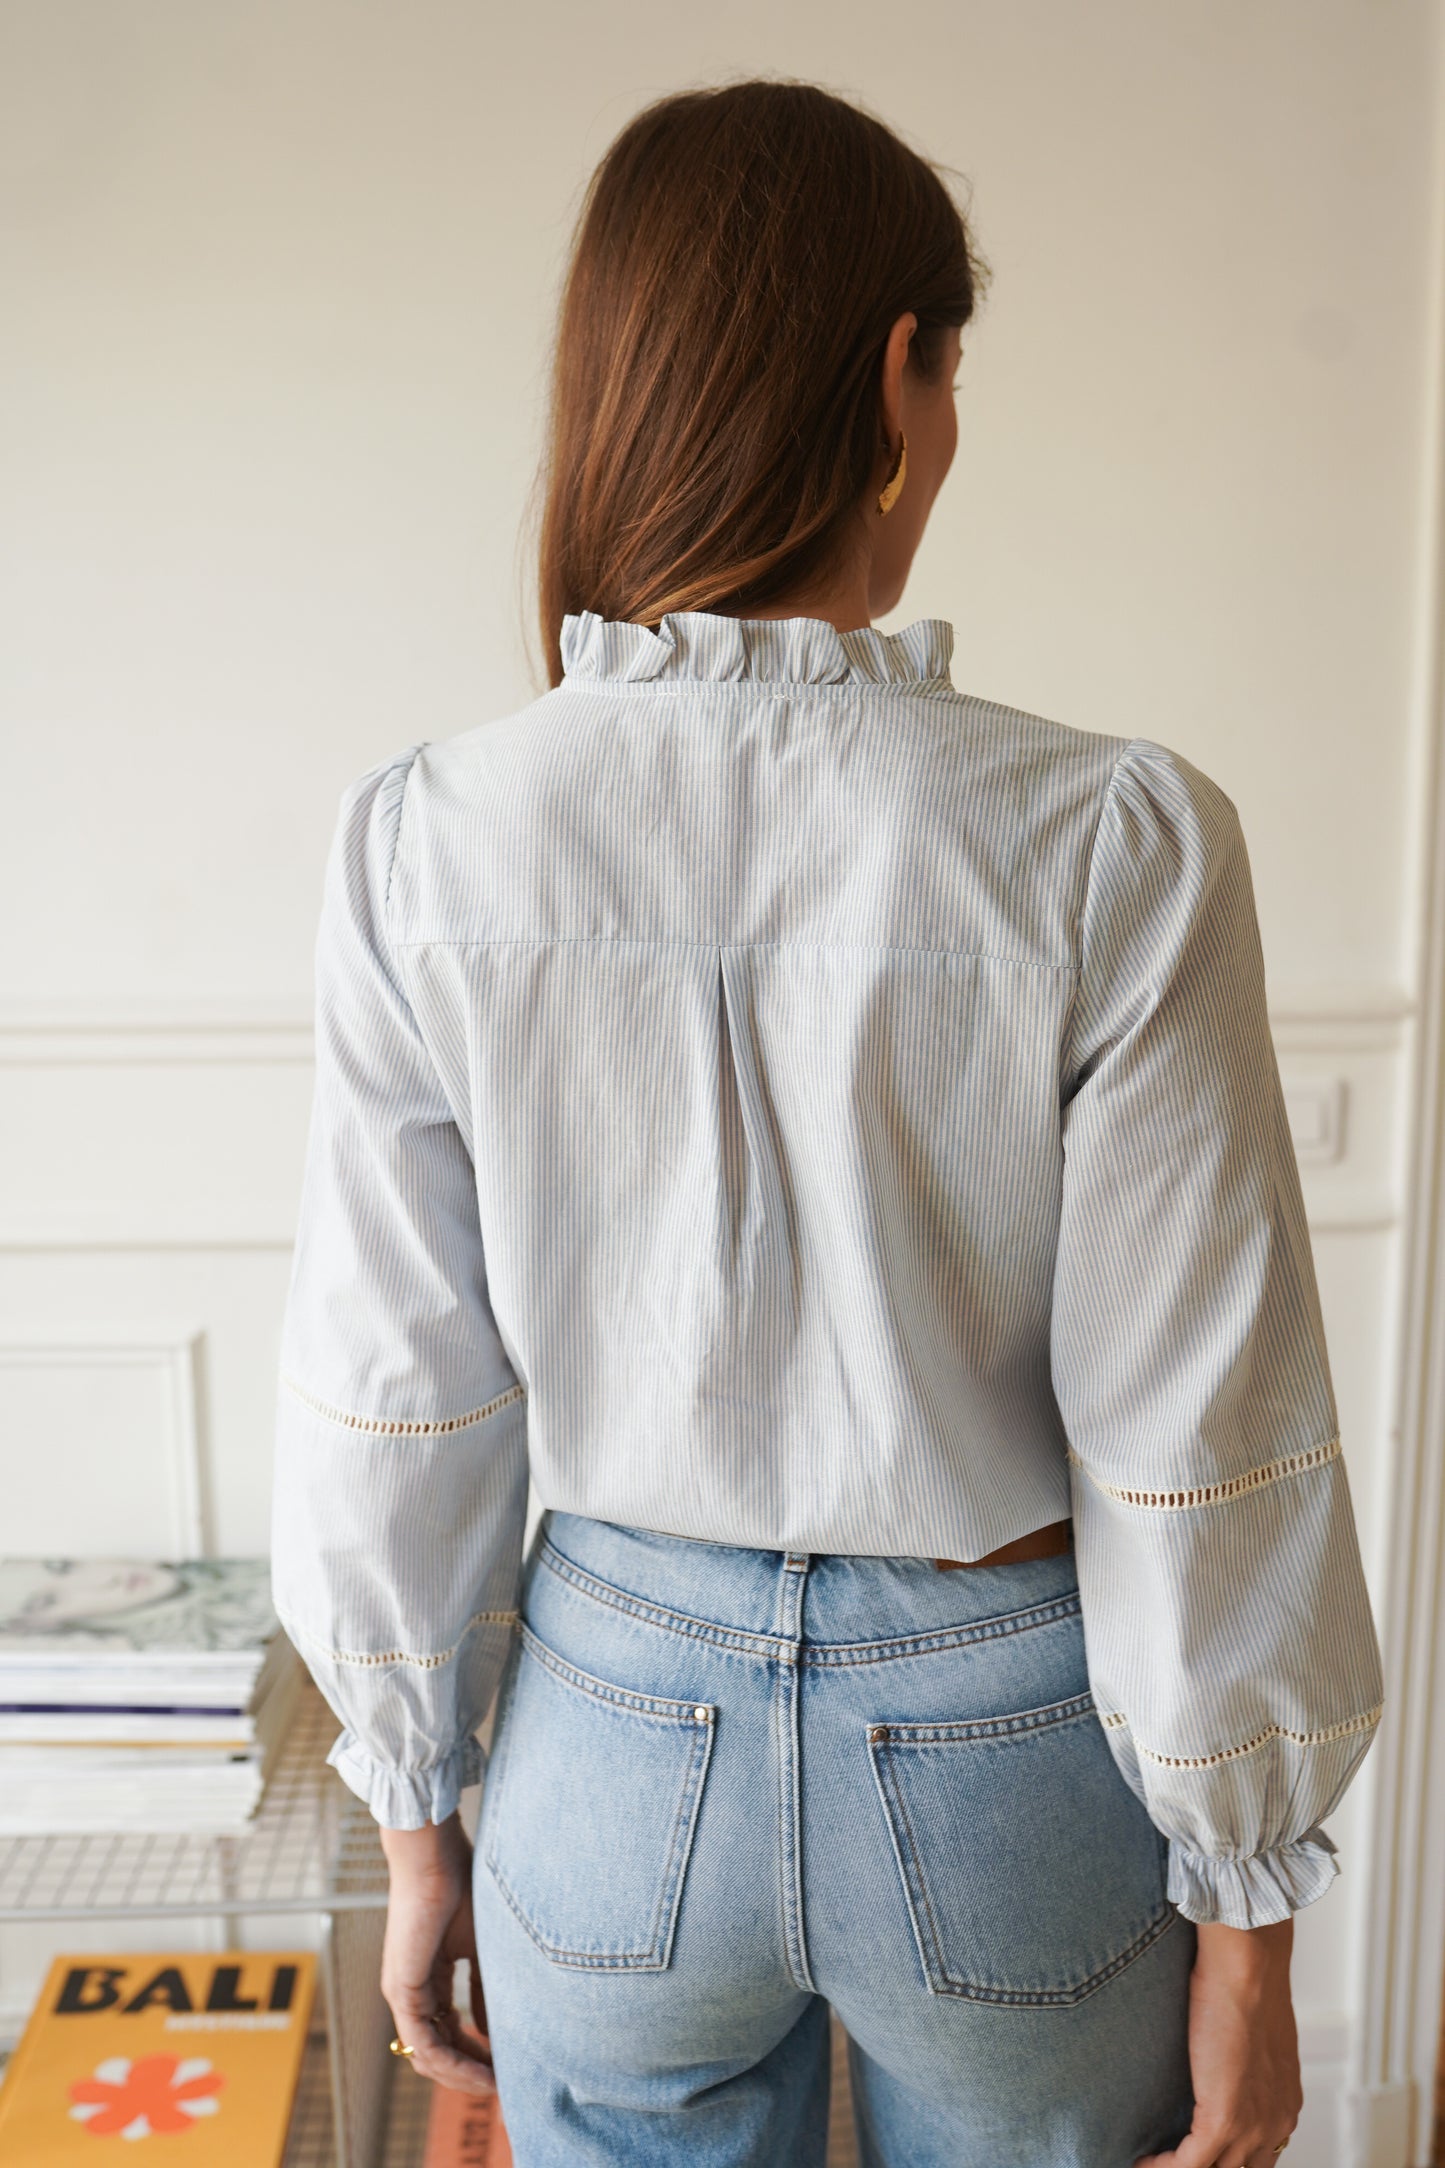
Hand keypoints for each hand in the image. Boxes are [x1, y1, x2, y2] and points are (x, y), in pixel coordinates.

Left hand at [379, 1810, 495, 2095]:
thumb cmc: (460, 1887)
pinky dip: (452, 2063)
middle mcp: (411, 1991)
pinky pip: (424, 2043)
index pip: (449, 2031)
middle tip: (503, 2085)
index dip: (476, 2054)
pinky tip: (480, 2070)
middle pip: (437, 2051)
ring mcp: (403, 1993)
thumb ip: (485, 1989)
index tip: (506, 2066)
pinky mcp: (402, 1990)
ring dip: (462, 2076)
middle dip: (470, 2072)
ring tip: (495, 2084)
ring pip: (428, 2055)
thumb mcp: (480, 1947)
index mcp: (429, 1978)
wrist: (435, 1858)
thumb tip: (492, 2030)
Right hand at [1136, 1918, 1301, 2166]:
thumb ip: (1242, 2063)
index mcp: (1284, 2108)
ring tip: (1145, 2162)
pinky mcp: (1224, 2122)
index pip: (1256, 2160)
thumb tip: (1212, 2061)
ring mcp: (1252, 2128)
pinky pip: (1188, 2167)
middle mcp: (1275, 2126)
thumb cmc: (1244, 1981)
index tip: (1187, 2152)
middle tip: (1164, 2159)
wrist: (1246, 1967)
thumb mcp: (1252, 2034)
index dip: (1222, 2161)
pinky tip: (1138, 2161)